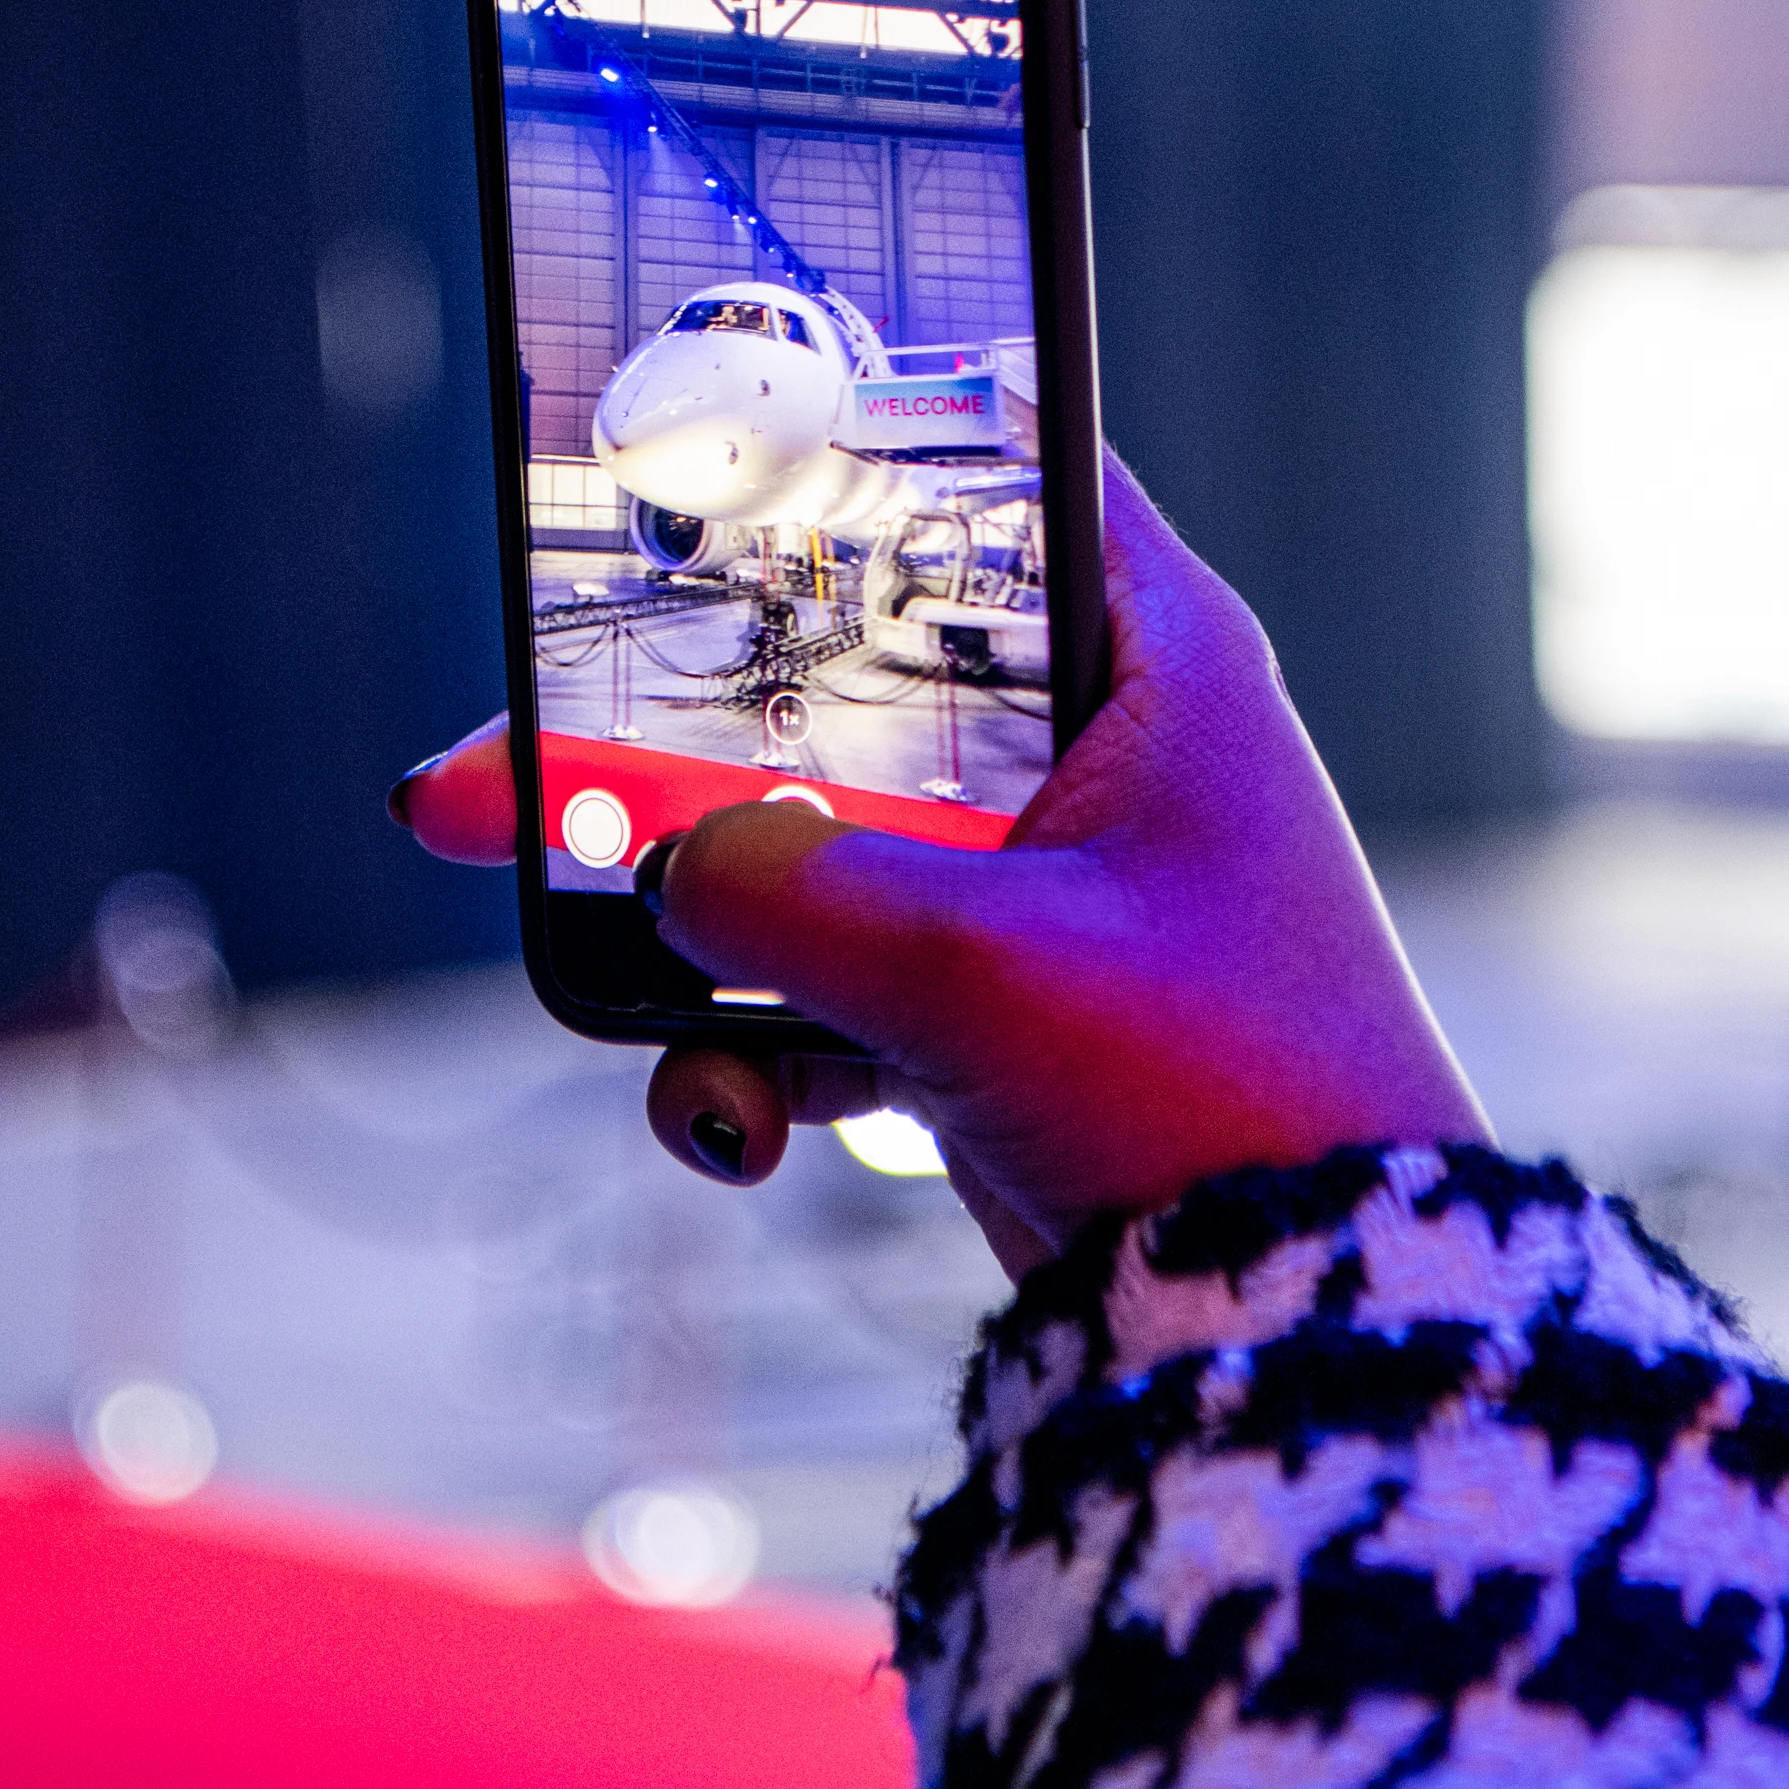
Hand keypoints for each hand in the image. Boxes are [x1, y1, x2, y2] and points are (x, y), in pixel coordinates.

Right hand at [395, 454, 1483, 1274]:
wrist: (1310, 1328)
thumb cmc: (1227, 1104)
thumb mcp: (982, 975)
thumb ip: (792, 895)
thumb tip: (655, 875)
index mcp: (1150, 661)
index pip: (981, 476)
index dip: (822, 460)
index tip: (659, 475)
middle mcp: (1092, 748)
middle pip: (828, 685)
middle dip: (651, 745)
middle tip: (478, 780)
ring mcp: (1031, 887)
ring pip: (800, 850)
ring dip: (683, 925)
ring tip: (582, 968)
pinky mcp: (988, 1014)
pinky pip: (819, 996)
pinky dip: (752, 1056)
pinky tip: (739, 1129)